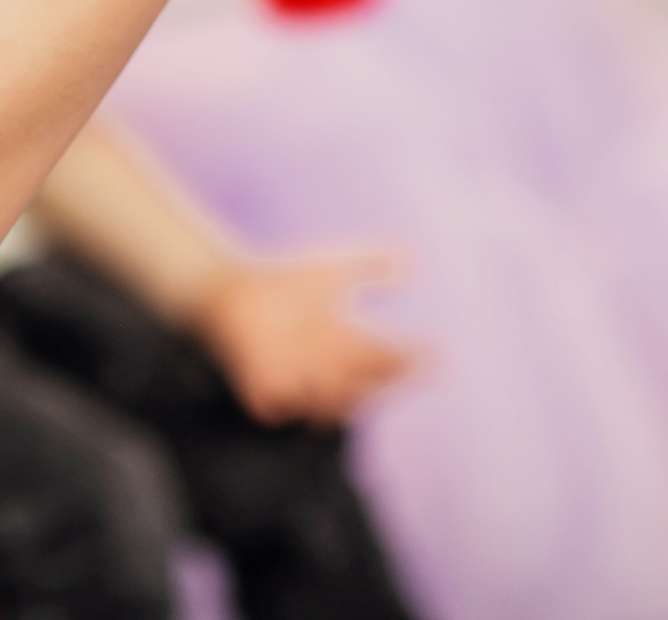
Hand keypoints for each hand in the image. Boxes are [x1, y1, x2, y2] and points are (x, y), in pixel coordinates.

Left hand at [188, 253, 412, 425]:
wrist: (230, 286)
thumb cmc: (285, 280)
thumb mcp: (331, 267)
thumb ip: (369, 263)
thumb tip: (413, 257)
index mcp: (348, 346)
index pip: (390, 363)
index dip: (414, 363)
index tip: (436, 351)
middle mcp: (327, 370)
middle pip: (366, 391)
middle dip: (377, 379)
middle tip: (380, 354)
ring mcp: (296, 382)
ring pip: (329, 410)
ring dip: (338, 393)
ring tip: (338, 367)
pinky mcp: (260, 386)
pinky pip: (276, 408)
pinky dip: (286, 399)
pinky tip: (295, 375)